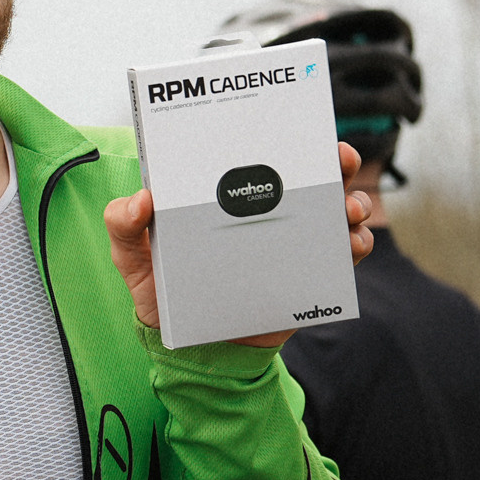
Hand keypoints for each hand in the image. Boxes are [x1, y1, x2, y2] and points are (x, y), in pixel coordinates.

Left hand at [105, 141, 374, 349]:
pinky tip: (350, 244)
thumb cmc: (163, 294)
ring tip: (347, 209)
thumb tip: (141, 200)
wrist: (191, 350)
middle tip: (340, 160)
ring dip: (352, 202)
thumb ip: (124, 227)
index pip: (260, 156)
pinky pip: (342, 256)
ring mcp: (291, 243)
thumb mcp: (132, 258)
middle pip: (312, 177)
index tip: (298, 129)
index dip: (284, 136)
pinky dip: (355, 245)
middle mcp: (266, 213)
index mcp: (229, 197)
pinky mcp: (308, 276)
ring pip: (336, 211)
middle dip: (335, 162)